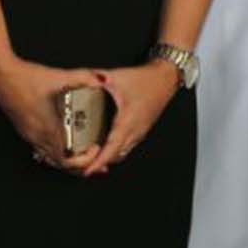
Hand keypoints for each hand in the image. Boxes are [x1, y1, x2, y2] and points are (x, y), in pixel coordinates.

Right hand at [0, 56, 108, 175]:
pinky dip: (56, 153)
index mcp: (48, 128)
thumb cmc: (26, 79)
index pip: (67, 160)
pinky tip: (63, 145)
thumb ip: (83, 77)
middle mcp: (38, 136)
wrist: (2, 76)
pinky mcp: (26, 130)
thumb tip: (101, 80)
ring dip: (68, 161)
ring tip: (83, 157)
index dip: (84, 161)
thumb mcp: (60, 75)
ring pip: (51, 159)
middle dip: (80, 166)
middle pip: (60, 165)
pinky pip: (42, 150)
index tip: (95, 149)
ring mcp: (30, 135)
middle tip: (95, 159)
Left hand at [86, 60, 177, 175]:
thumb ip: (96, 77)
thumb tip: (82, 79)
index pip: (112, 148)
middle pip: (116, 156)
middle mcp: (135, 131)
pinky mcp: (141, 130)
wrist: (166, 78)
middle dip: (100, 163)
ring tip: (93, 159)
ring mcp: (139, 132)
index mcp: (128, 121)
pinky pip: (127, 147)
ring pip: (122, 153)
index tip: (88, 171)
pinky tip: (108, 147)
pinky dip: (116, 152)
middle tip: (83, 166)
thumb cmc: (148, 79)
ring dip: (108, 158)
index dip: (99, 162)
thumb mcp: (117, 76)